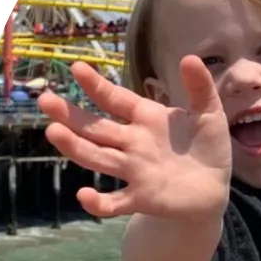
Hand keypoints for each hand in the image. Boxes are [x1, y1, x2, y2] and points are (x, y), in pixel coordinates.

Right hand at [37, 59, 231, 220]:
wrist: (214, 188)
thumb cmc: (207, 147)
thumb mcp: (209, 113)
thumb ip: (199, 88)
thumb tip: (189, 58)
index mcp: (146, 119)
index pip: (116, 99)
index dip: (97, 86)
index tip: (77, 68)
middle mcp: (133, 143)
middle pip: (96, 128)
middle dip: (71, 115)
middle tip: (46, 100)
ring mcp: (134, 171)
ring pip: (98, 158)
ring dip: (75, 148)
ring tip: (53, 133)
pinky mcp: (141, 198)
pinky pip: (114, 202)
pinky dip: (98, 203)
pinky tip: (84, 195)